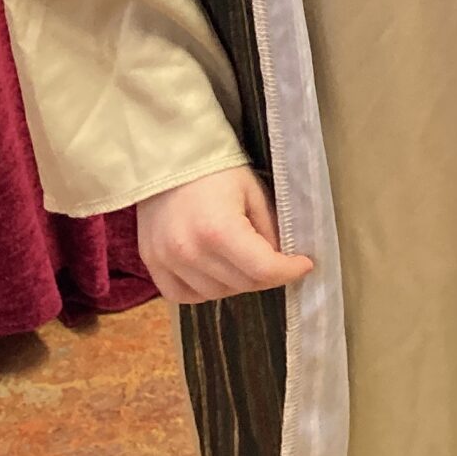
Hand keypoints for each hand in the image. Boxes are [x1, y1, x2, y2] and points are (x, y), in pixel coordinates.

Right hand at [137, 167, 314, 304]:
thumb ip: (269, 229)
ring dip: (237, 283)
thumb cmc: (216, 170)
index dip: (289, 271)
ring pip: (215, 294)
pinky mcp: (152, 264)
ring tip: (244, 261)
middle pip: (242, 284)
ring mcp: (167, 261)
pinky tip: (215, 272)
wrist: (168, 159)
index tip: (304, 264)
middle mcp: (191, 252)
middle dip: (266, 275)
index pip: (263, 269)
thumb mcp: (253, 192)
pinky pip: (183, 296)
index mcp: (219, 230)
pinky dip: (204, 290)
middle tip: (275, 260)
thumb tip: (282, 257)